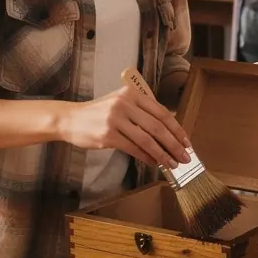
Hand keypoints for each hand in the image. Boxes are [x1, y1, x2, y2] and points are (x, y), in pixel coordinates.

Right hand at [59, 82, 192, 169]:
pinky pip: (134, 148)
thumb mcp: (121, 102)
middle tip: (185, 157)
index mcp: (132, 93)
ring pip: (147, 140)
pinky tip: (154, 163)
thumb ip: (143, 111)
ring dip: (163, 154)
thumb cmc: (99, 113)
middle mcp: (125, 104)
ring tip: (172, 164)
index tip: (186, 142)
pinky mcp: (107, 135)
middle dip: (174, 144)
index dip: (177, 129)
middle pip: (158, 127)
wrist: (71, 119)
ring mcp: (116, 119)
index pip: (162, 112)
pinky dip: (147, 157)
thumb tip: (169, 130)